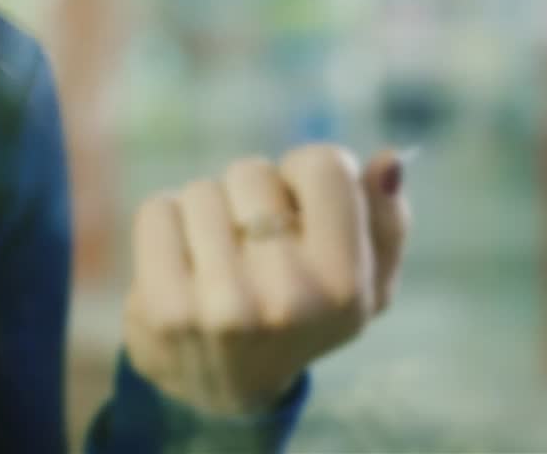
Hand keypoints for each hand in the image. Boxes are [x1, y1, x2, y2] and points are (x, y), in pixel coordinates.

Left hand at [122, 144, 410, 417]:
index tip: (298, 208)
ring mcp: (223, 306)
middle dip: (249, 195)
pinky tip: (180, 265)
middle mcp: (289, 300)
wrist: (221, 387)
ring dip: (206, 212)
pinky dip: (166, 225)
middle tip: (252, 245)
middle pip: (253, 172)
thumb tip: (389, 160)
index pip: (324, 165)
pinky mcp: (165, 306)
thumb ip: (383, 218)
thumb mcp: (360, 279)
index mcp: (347, 288)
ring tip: (217, 259)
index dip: (303, 175)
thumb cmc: (299, 312)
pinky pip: (157, 210)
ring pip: (203, 189)